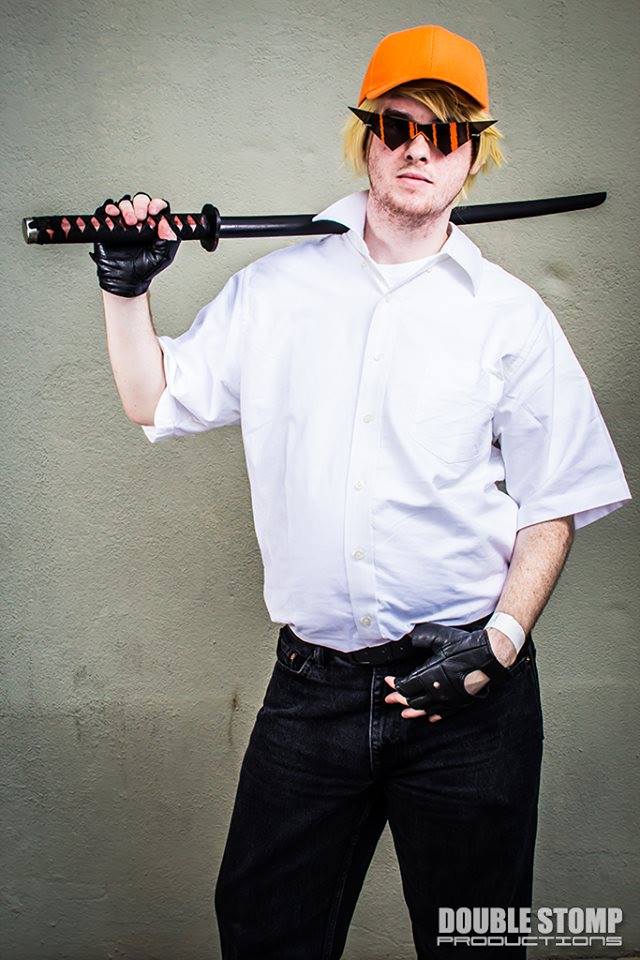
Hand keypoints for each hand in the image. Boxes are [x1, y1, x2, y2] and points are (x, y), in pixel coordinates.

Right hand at [89, 191, 180, 297]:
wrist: (126, 281)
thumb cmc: (145, 269)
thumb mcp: (163, 256)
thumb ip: (168, 240)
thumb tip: (167, 224)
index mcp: (155, 225)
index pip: (158, 207)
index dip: (157, 204)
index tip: (154, 211)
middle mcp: (140, 221)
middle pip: (141, 200)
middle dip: (140, 205)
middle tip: (140, 217)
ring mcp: (124, 222)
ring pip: (125, 203)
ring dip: (127, 208)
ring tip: (129, 222)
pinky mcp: (109, 226)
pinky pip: (107, 212)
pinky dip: (110, 210)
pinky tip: (113, 215)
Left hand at [384, 621, 515, 721]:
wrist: (490, 656)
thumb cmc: (465, 646)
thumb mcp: (440, 638)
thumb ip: (422, 638)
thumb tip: (408, 636)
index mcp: (430, 675)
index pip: (406, 685)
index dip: (395, 684)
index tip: (389, 680)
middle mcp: (437, 691)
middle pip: (412, 700)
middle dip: (399, 699)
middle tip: (390, 699)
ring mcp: (449, 698)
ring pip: (425, 709)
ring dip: (412, 711)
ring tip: (403, 714)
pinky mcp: (459, 701)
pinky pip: (443, 713)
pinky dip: (434, 716)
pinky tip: (430, 718)